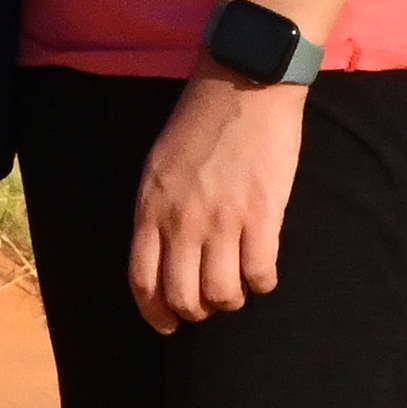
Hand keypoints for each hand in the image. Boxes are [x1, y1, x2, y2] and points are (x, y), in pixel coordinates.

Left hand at [128, 72, 304, 333]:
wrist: (244, 83)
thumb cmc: (200, 121)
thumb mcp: (159, 165)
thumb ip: (158, 210)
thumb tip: (164, 254)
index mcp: (151, 208)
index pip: (143, 280)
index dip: (154, 312)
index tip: (167, 324)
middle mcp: (182, 221)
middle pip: (183, 296)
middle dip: (197, 311)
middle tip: (210, 305)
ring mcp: (223, 220)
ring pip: (223, 293)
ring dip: (231, 299)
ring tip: (239, 286)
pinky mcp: (263, 215)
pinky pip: (261, 272)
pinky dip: (263, 281)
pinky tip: (264, 269)